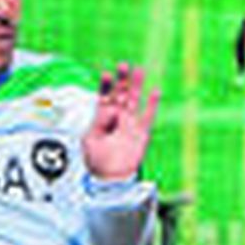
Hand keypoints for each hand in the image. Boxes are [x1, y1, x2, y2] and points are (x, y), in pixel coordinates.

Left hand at [82, 63, 158, 180]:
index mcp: (102, 117)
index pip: (105, 96)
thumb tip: (108, 109)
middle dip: (122, 80)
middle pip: (120, 93)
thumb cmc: (96, 160)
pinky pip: (148, 116)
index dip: (106, 85)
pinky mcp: (142, 133)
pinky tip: (155, 91)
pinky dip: (152, 104)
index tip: (106, 74)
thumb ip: (97, 122)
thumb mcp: (89, 140)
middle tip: (124, 65)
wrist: (110, 178)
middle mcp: (117, 117)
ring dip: (136, 86)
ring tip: (139, 70)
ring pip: (134, 100)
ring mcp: (130, 124)